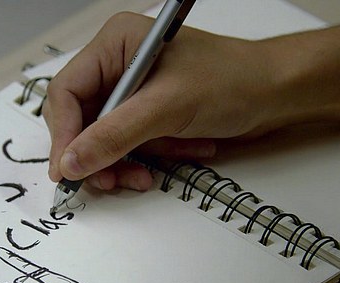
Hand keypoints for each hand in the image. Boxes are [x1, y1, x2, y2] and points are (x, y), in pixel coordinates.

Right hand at [45, 12, 276, 190]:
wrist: (274, 94)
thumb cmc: (230, 81)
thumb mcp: (167, 108)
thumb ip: (114, 135)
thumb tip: (70, 162)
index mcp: (114, 44)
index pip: (67, 92)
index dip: (64, 134)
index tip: (67, 170)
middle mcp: (117, 65)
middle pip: (81, 120)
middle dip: (95, 154)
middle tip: (108, 180)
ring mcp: (133, 91)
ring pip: (103, 139)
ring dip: (121, 162)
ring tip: (142, 177)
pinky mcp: (148, 113)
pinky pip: (128, 145)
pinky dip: (144, 159)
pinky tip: (171, 158)